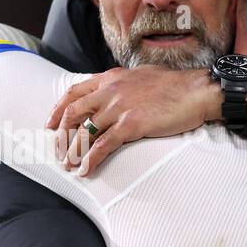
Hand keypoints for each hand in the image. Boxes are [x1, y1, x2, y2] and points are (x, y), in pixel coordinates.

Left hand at [45, 66, 240, 175]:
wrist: (196, 91)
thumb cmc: (174, 85)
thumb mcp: (140, 76)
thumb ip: (122, 85)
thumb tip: (112, 95)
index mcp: (111, 78)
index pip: (74, 92)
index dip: (58, 109)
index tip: (50, 124)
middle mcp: (110, 91)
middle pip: (73, 112)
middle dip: (61, 134)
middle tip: (58, 150)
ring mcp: (119, 107)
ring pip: (84, 131)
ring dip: (73, 151)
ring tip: (69, 165)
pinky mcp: (131, 124)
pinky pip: (103, 145)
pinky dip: (91, 160)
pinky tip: (86, 170)